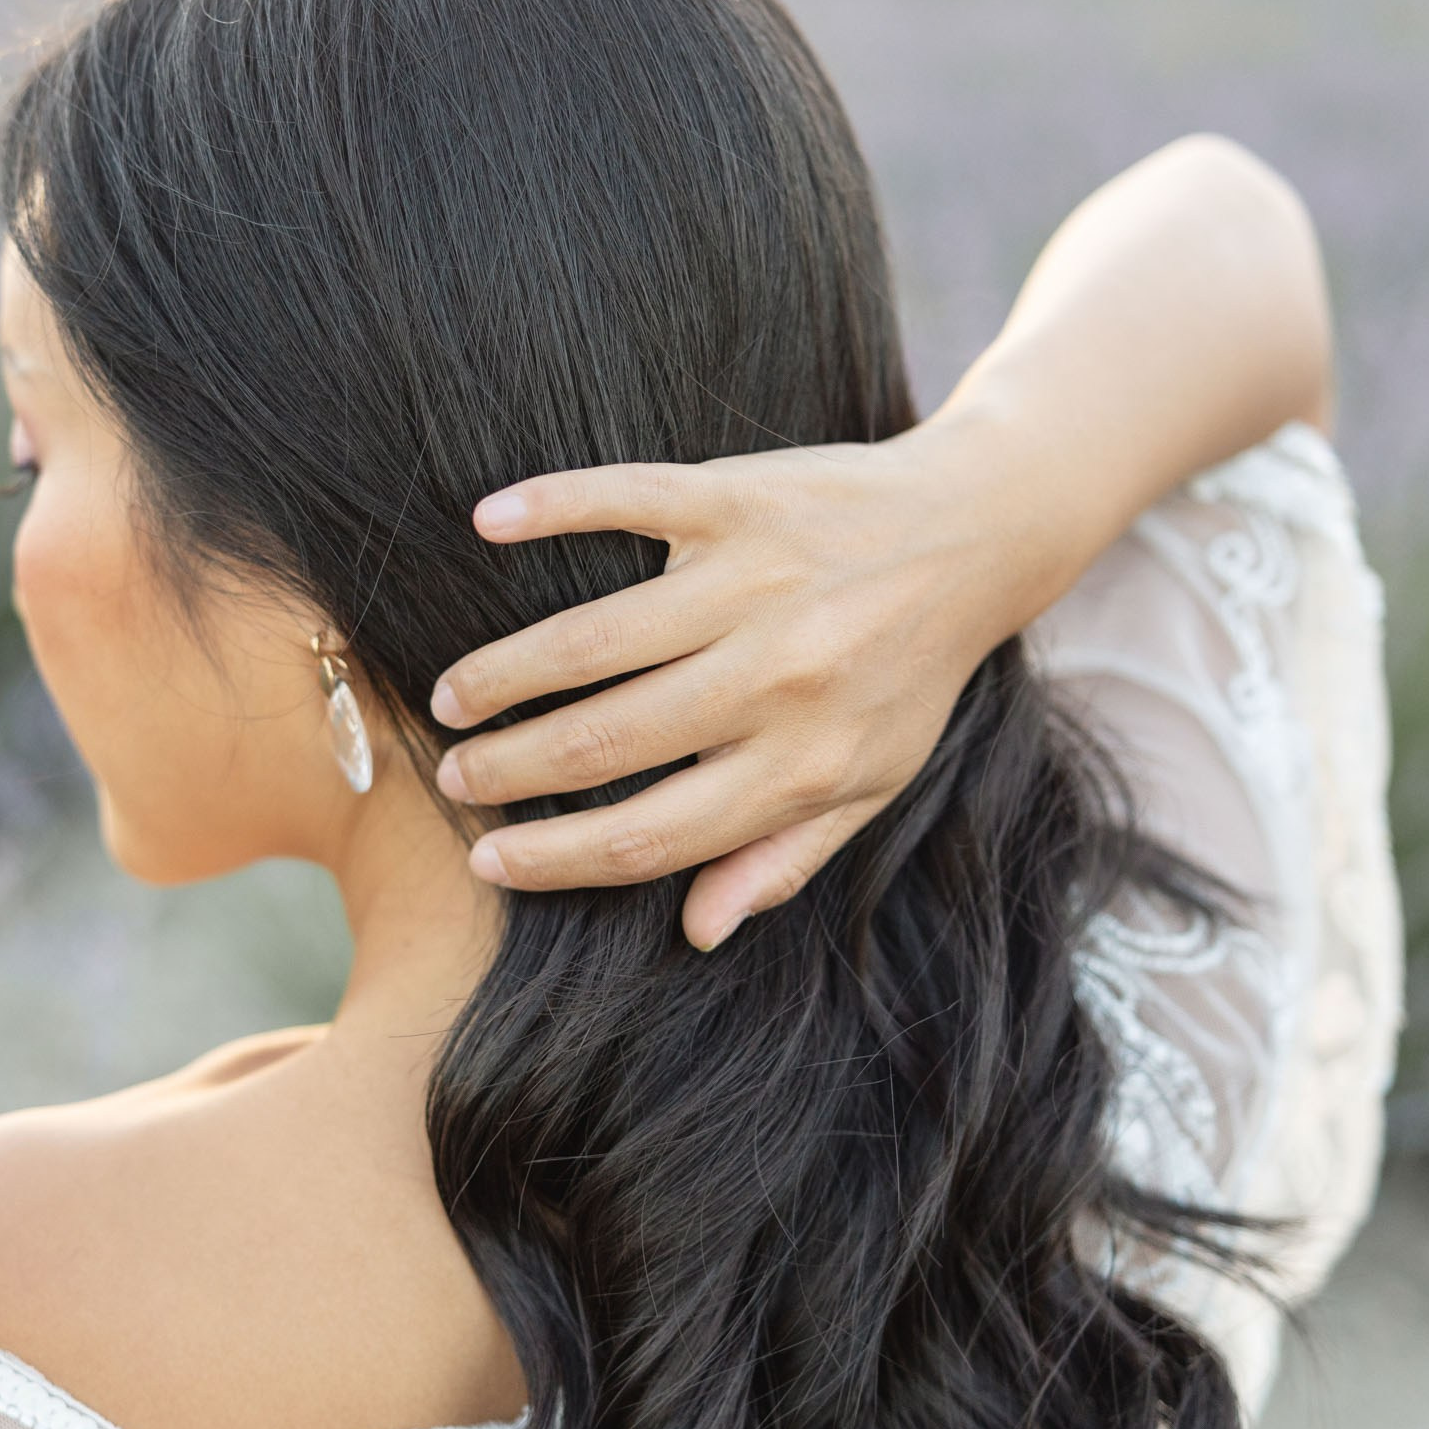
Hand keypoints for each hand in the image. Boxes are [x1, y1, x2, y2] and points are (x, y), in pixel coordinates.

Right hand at [429, 411, 1063, 948]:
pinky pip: (627, 500)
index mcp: (804, 763)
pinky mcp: (741, 497)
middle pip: (606, 741)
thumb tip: (696, 932)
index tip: (490, 860)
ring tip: (450, 697)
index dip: (557, 858)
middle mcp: (776, 678)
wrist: (977, 533)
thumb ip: (783, 858)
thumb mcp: (869, 782)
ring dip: (504, 673)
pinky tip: (487, 522)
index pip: (653, 835)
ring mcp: (755, 582)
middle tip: (456, 776)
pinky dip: (550, 507)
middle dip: (509, 768)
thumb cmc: (908, 672)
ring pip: (592, 640)